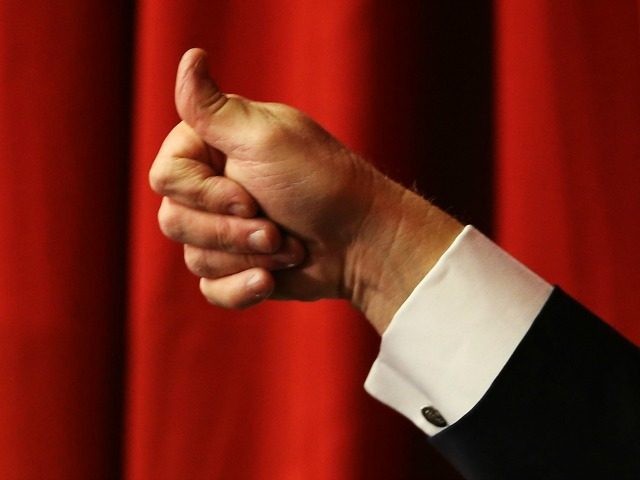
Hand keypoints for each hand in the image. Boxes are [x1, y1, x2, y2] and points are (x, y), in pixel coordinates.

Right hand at [150, 48, 462, 332]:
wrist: (360, 241)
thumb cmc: (319, 183)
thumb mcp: (263, 138)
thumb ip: (213, 107)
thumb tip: (190, 55)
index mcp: (211, 149)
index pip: (165, 177)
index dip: (204, 195)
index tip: (251, 195)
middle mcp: (211, 187)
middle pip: (174, 222)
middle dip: (231, 232)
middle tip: (276, 227)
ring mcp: (222, 230)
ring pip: (193, 257)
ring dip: (247, 257)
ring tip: (289, 246)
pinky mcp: (235, 266)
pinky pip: (209, 288)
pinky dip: (240, 288)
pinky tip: (270, 279)